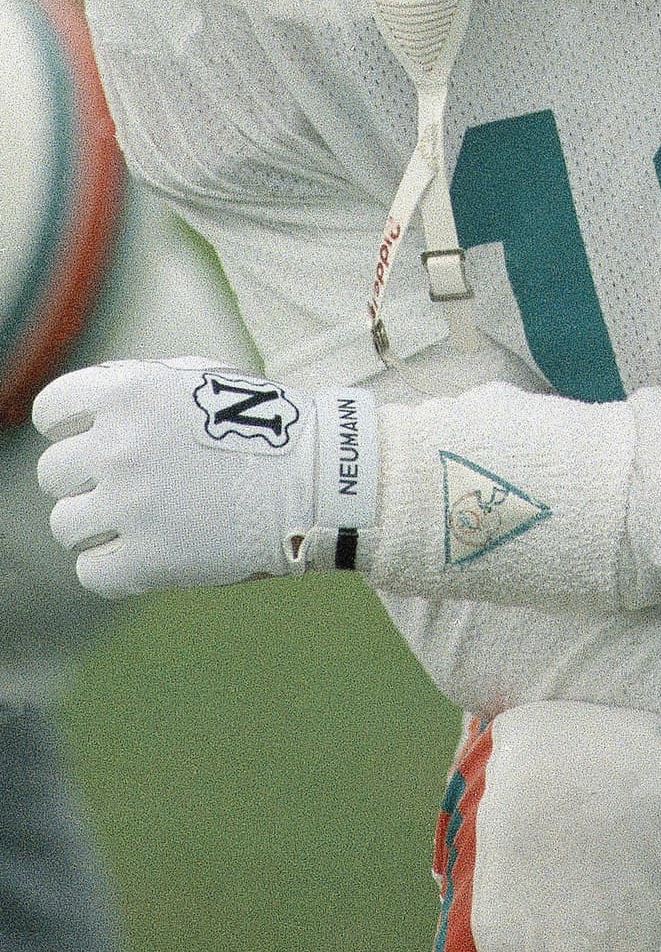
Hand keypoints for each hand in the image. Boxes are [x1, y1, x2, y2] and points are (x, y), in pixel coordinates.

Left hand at [33, 359, 379, 597]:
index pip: (51, 409)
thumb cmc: (261, 425)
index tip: (90, 439)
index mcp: (129, 392)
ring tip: (139, 523)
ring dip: (96, 524)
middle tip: (126, 486)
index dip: (68, 426)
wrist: (318, 477)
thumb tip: (82, 412)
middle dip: (85, 480)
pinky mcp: (148, 559)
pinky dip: (112, 568)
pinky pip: (92, 572)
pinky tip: (145, 555)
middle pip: (55, 474)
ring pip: (67, 525)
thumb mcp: (198, 378)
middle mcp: (120, 446)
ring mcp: (131, 505)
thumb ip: (135, 387)